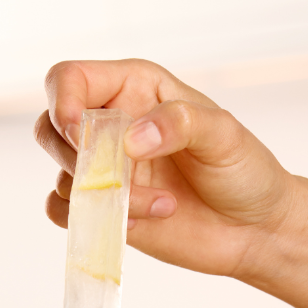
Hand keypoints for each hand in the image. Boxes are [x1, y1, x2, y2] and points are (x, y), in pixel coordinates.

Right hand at [34, 58, 300, 277]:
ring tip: (162, 205)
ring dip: (102, 195)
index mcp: (135, 89)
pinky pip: (65, 212)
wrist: (256, 229)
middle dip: (75, 155)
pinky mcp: (107, 210)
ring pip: (63, 174)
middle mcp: (113, 126)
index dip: (62, 100)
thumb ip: (180, 123)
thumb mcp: (224, 135)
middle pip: (51, 126)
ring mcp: (107, 171)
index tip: (80, 131)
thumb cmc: (245, 171)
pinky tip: (140, 221)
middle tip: (119, 175)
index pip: (71, 78)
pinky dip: (90, 219)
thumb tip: (131, 139)